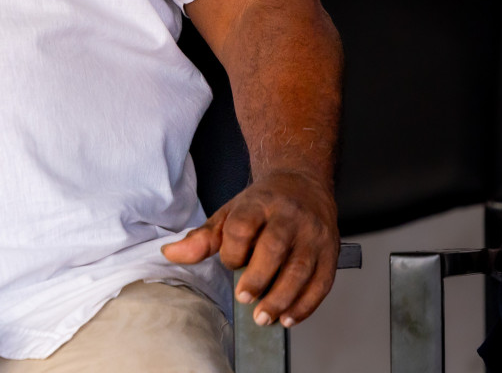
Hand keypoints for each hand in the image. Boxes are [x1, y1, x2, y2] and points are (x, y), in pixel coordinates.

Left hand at [161, 170, 338, 327]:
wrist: (303, 183)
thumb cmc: (263, 204)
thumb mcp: (229, 213)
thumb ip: (202, 238)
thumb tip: (170, 254)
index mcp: (259, 204)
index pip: (242, 226)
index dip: (232, 250)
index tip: (230, 264)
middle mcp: (289, 217)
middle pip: (274, 248)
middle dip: (258, 278)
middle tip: (244, 299)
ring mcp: (313, 234)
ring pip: (300, 268)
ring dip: (282, 297)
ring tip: (263, 317)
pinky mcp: (330, 251)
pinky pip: (322, 282)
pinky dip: (306, 304)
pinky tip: (289, 317)